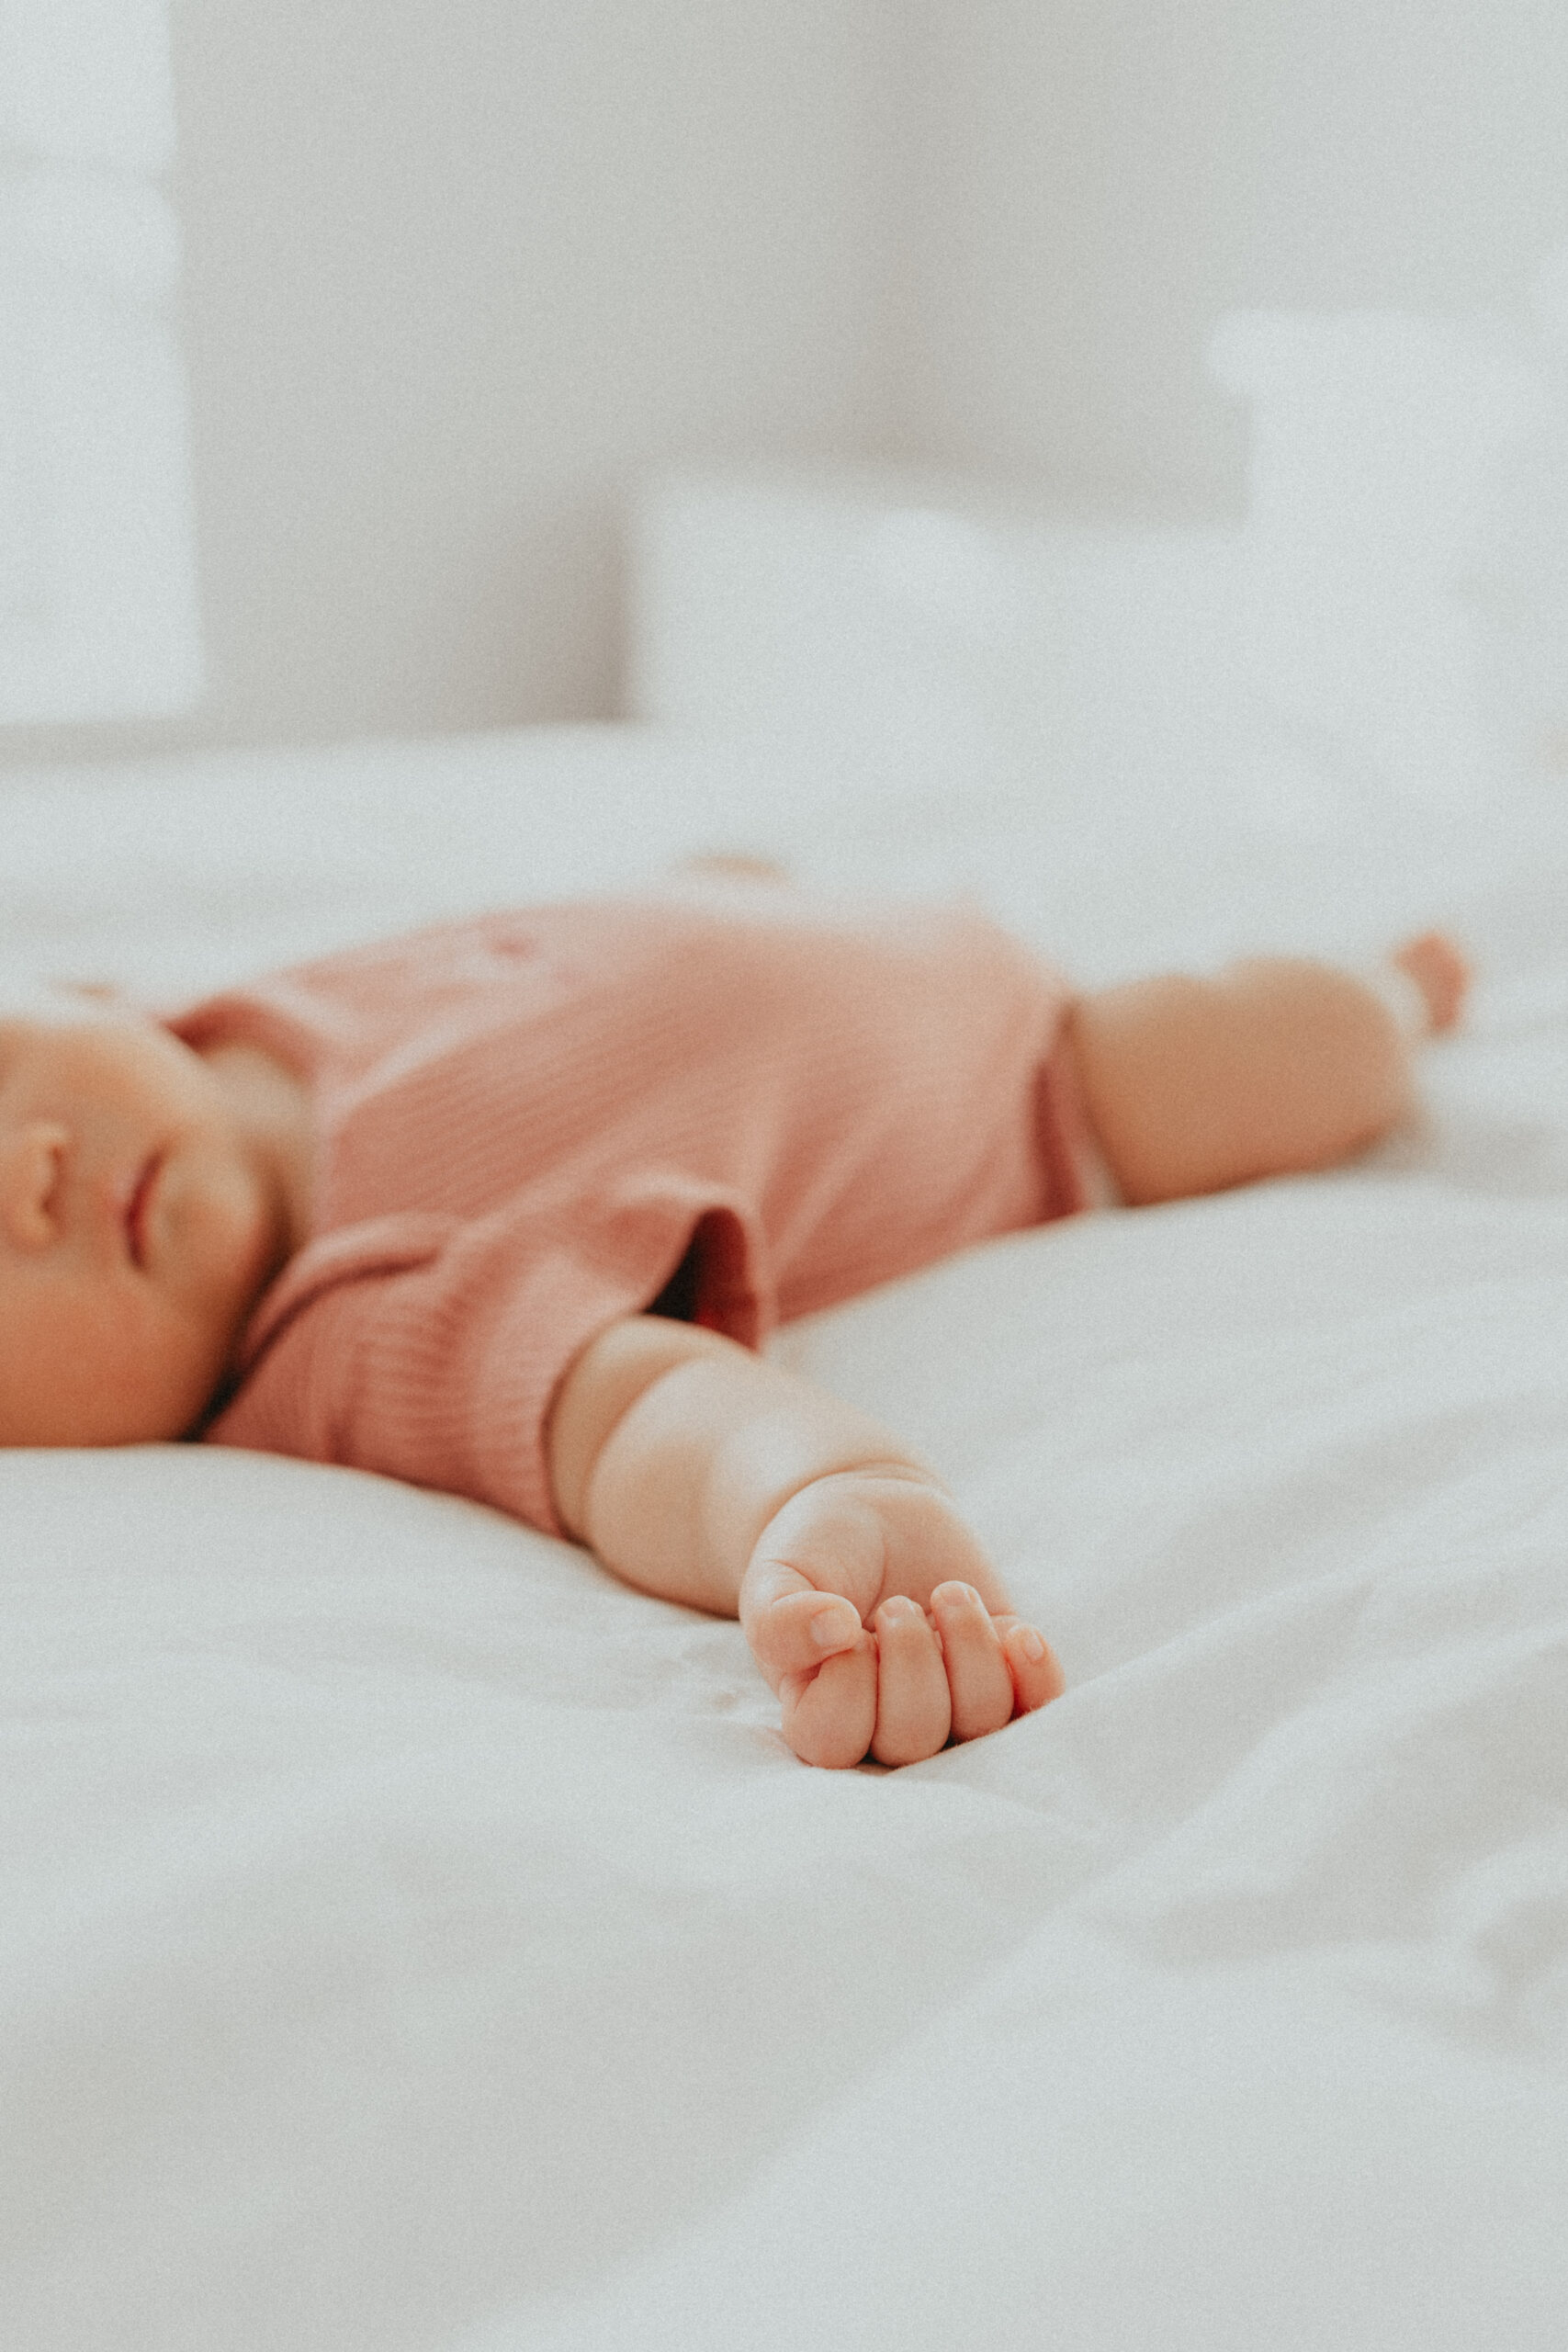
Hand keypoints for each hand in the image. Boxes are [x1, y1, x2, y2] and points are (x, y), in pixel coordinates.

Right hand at [739, 1471, 1062, 1767]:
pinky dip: (1036, 1676)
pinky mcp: (1003, 1682)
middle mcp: (884, 1730)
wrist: (873, 1518)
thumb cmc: (816, 1556)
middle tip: (896, 1606)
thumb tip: (834, 1629)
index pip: (833, 1742)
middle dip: (911, 1659)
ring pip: (980, 1723)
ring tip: (947, 1595)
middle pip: (912, 1741)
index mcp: (817, 1715)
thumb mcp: (776, 1576)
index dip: (847, 1682)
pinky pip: (1037, 1710)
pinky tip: (1015, 1631)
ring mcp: (951, 1711)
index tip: (845, 1624)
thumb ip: (780, 1616)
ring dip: (970, 1647)